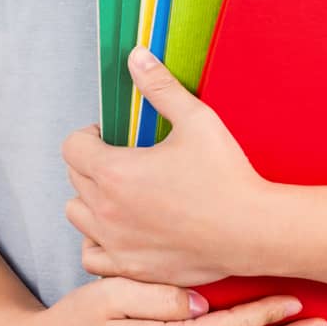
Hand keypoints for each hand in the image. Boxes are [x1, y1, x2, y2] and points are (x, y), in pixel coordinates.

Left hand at [62, 47, 271, 283]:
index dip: (88, 136)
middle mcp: (106, 210)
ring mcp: (117, 244)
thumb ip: (160, 87)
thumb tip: (136, 56)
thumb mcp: (196, 120)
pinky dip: (98, 243)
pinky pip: (91, 257)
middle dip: (92, 165)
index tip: (109, 136)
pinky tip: (120, 231)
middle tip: (124, 161)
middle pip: (74, 179)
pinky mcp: (131, 269)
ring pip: (77, 216)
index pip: (71, 147)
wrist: (254, 231)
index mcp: (114, 172)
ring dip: (91, 201)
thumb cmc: (227, 176)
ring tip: (120, 195)